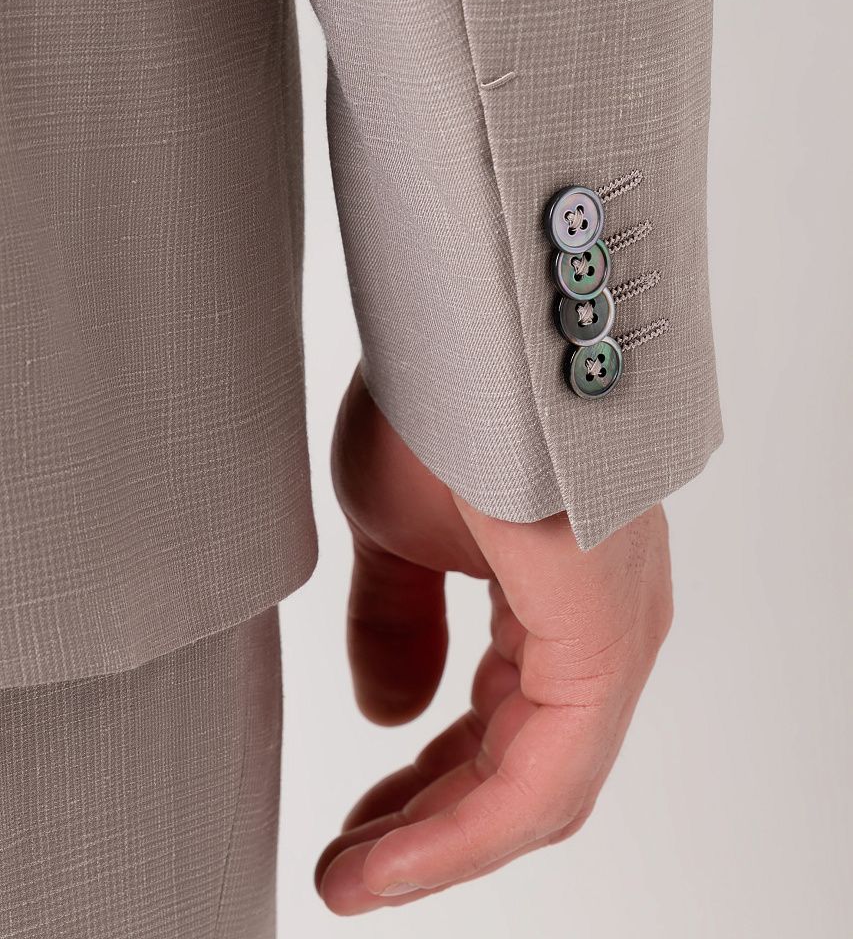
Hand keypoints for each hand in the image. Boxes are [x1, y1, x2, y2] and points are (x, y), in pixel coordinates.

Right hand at [317, 369, 672, 913]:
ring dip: (438, 840)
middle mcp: (602, 626)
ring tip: (355, 876)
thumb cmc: (440, 403)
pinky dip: (465, 827)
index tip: (350, 831)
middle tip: (347, 866)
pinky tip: (391, 860)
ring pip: (533, 785)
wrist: (468, 321)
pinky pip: (542, 774)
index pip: (499, 728)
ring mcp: (613, 635)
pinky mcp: (605, 640)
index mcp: (558, 597)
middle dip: (426, 824)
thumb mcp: (396, 533)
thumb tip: (391, 712)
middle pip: (518, 769)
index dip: (423, 789)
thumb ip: (397, 623)